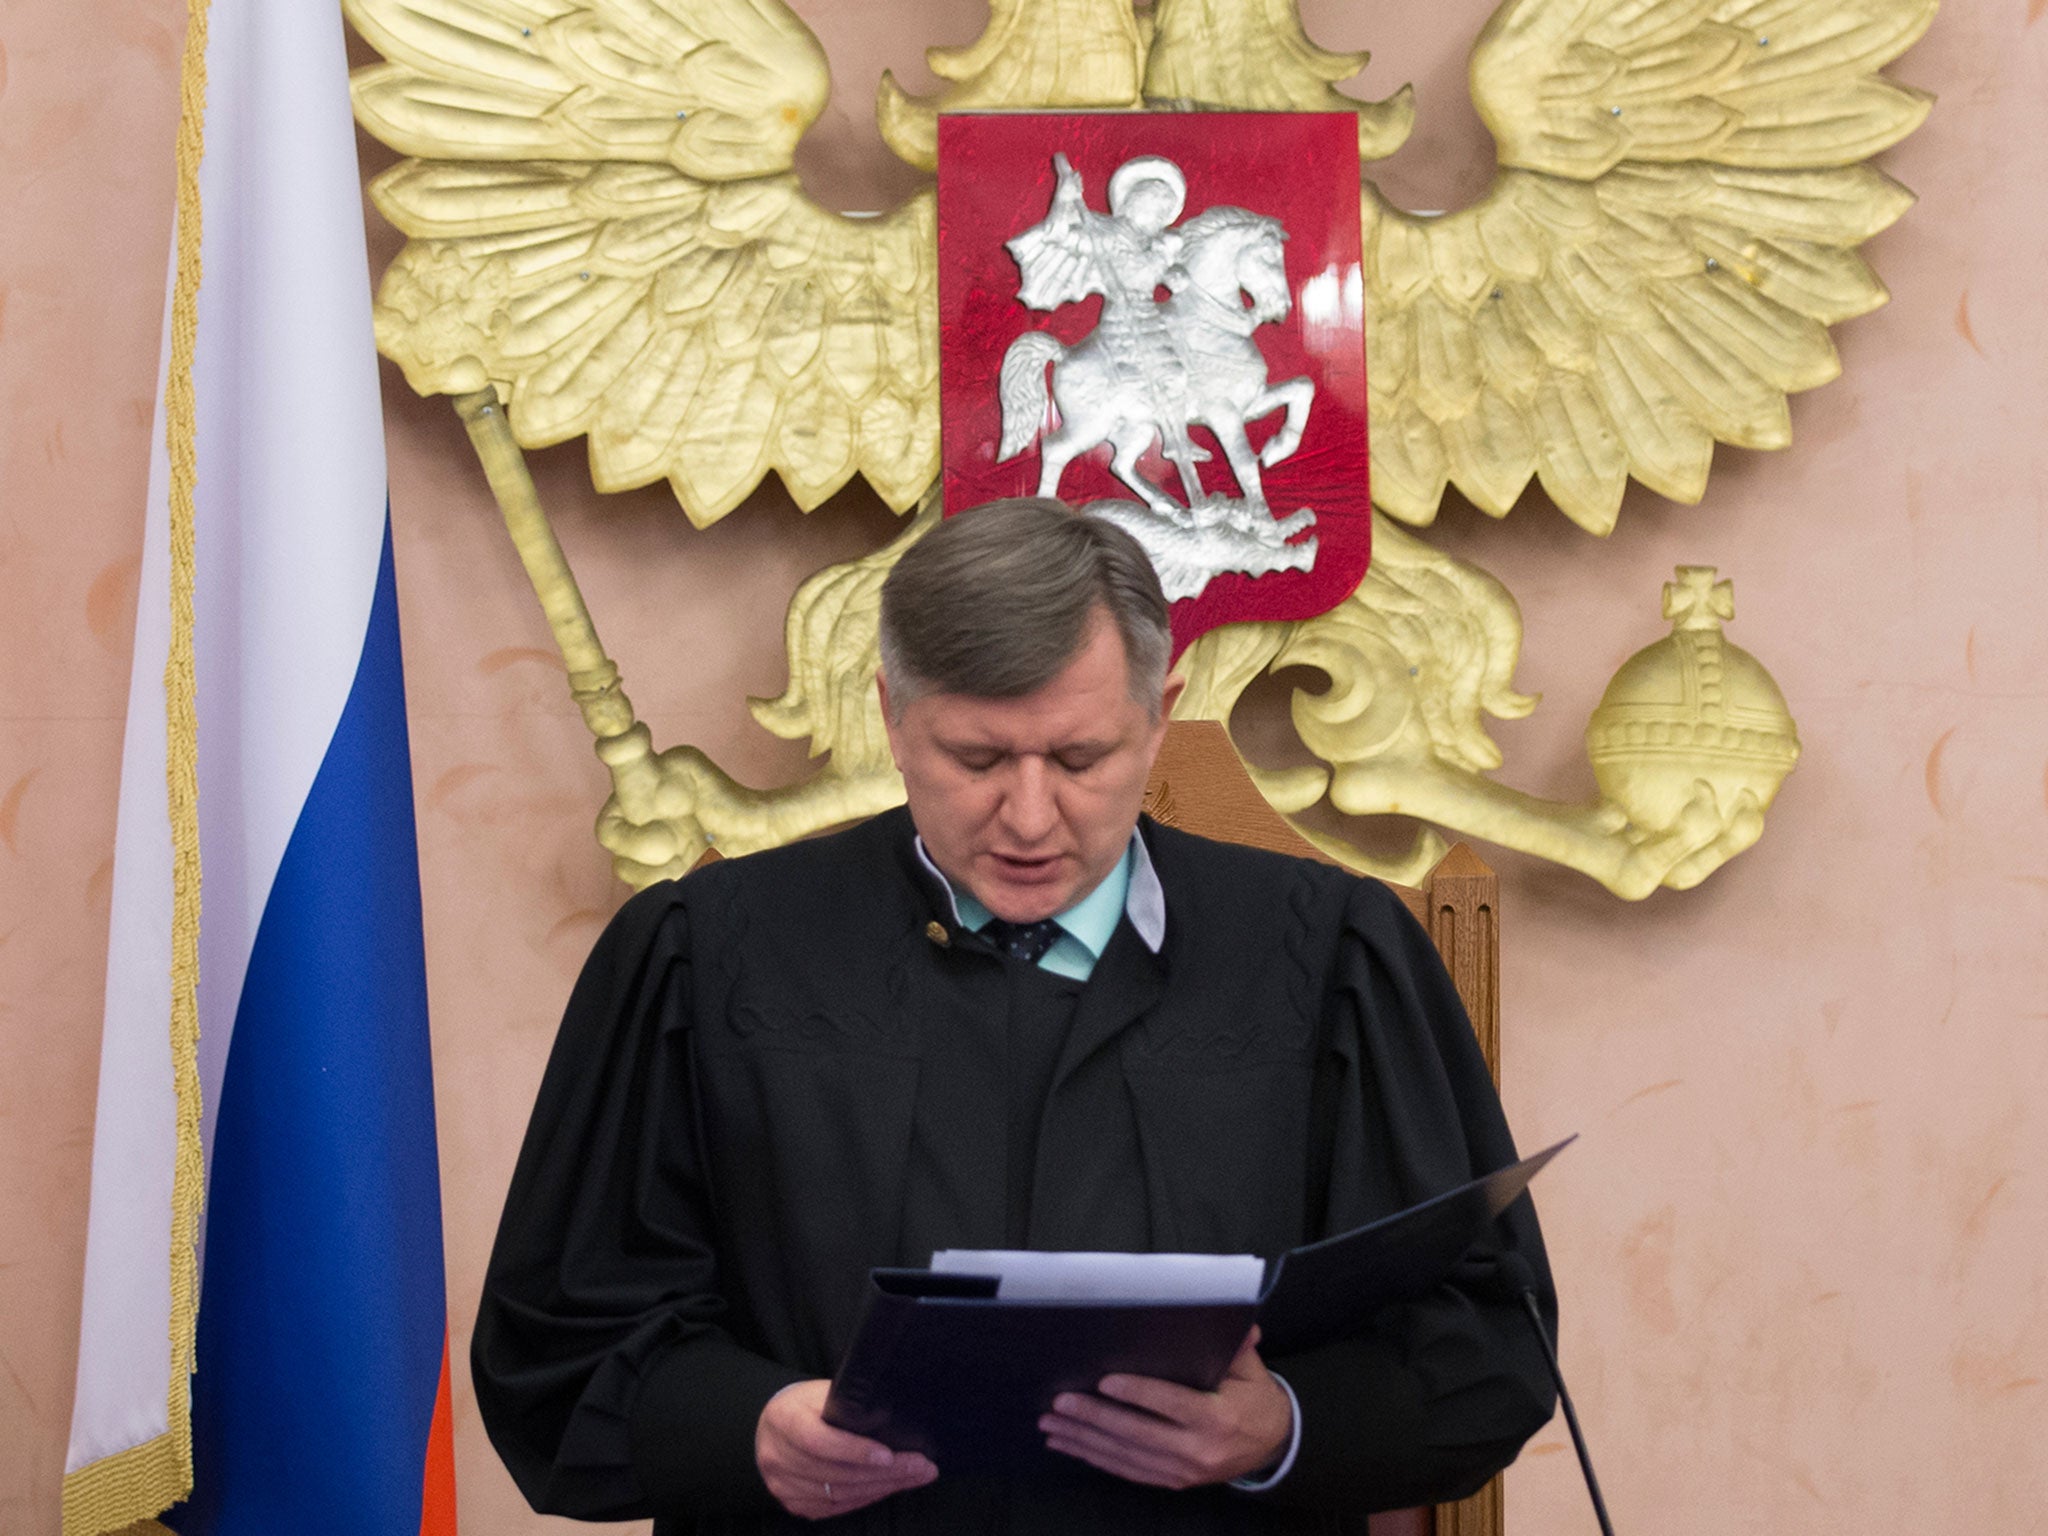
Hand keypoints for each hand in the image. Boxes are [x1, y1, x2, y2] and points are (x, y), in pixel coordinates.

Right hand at [756, 1380, 937, 1519]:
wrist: (774, 1425)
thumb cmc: (807, 1404)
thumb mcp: (823, 1392)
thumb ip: (850, 1405)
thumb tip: (894, 1419)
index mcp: (784, 1419)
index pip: (819, 1440)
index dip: (855, 1450)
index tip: (889, 1454)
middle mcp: (777, 1456)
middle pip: (836, 1472)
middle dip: (886, 1471)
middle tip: (922, 1466)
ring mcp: (782, 1485)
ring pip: (840, 1494)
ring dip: (883, 1487)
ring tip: (916, 1475)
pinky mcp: (793, 1504)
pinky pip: (836, 1507)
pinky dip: (867, 1497)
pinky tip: (890, 1487)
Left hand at [1038, 1328, 1292, 1489]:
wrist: (1273, 1446)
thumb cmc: (1256, 1399)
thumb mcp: (1252, 1371)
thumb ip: (1236, 1348)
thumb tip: (1239, 1324)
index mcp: (1217, 1419)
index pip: (1170, 1404)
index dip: (1137, 1393)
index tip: (1104, 1381)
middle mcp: (1198, 1450)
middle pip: (1137, 1433)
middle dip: (1094, 1417)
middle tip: (1060, 1402)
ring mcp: (1183, 1472)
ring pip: (1125, 1456)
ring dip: (1085, 1440)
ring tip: (1052, 1424)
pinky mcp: (1173, 1482)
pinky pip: (1128, 1471)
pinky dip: (1096, 1458)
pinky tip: (1071, 1445)